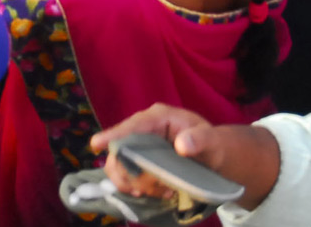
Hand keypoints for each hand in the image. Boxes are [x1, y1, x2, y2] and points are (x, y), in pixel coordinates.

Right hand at [90, 104, 211, 198]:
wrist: (213, 156)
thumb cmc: (213, 144)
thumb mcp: (212, 141)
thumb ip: (200, 140)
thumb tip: (182, 144)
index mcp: (158, 117)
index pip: (133, 126)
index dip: (114, 135)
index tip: (96, 144)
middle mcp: (143, 128)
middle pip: (121, 148)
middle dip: (131, 171)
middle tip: (151, 187)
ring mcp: (139, 144)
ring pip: (119, 163)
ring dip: (133, 181)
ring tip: (158, 191)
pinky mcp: (139, 159)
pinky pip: (125, 173)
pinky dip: (135, 186)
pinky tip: (156, 192)